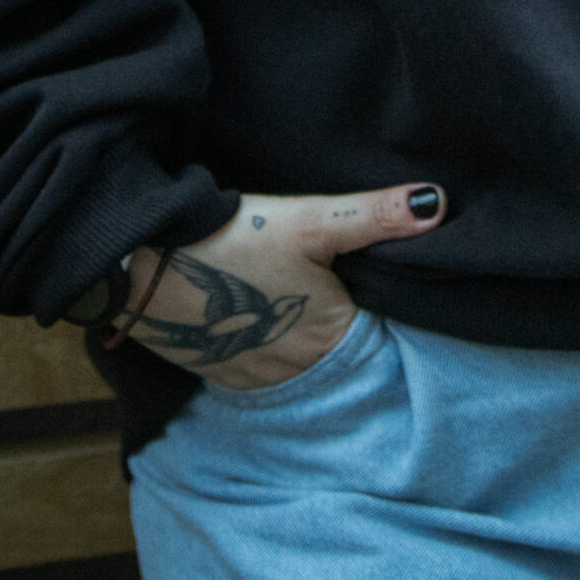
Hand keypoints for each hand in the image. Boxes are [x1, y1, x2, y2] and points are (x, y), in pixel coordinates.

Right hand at [120, 181, 445, 389]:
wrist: (141, 263)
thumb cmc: (231, 240)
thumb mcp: (309, 219)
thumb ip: (374, 215)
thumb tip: (438, 203)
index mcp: (328, 337)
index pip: (374, 335)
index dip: (379, 309)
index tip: (375, 284)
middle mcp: (294, 371)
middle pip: (336, 351)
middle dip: (341, 325)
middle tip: (336, 285)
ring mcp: (251, 376)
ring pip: (294, 360)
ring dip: (299, 338)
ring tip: (296, 297)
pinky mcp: (216, 370)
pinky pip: (256, 362)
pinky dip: (262, 342)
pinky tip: (256, 309)